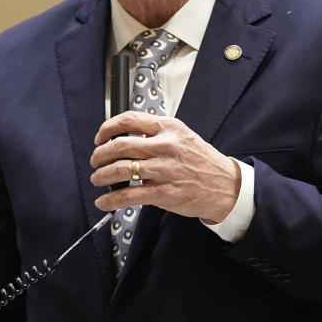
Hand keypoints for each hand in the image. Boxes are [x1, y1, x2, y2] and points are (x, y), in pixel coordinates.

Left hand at [90, 111, 240, 222]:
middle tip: (96, 160)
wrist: (225, 185)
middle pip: (119, 145)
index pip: (129, 120)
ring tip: (97, 179)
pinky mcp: (163, 193)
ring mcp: (164, 170)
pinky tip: (104, 201)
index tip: (100, 136)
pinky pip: (129, 195)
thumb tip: (125, 136)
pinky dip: (111, 200)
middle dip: (100, 154)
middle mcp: (165, 146)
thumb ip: (156, 133)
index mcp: (168, 128)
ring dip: (101, 176)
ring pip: (120, 169)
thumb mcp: (182, 135)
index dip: (108, 128)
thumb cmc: (202, 161)